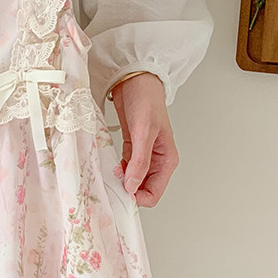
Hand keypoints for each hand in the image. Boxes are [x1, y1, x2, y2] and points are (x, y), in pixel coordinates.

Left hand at [111, 73, 177, 207]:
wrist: (135, 80)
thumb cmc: (145, 100)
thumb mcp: (143, 132)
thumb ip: (139, 161)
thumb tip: (133, 186)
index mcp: (167, 159)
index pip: (154, 192)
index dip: (138, 197)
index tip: (121, 192)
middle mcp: (157, 160)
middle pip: (143, 188)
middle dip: (128, 189)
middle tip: (113, 182)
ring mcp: (144, 155)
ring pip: (133, 179)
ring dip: (121, 179)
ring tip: (111, 172)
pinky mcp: (131, 148)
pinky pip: (125, 167)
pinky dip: (117, 169)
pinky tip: (111, 165)